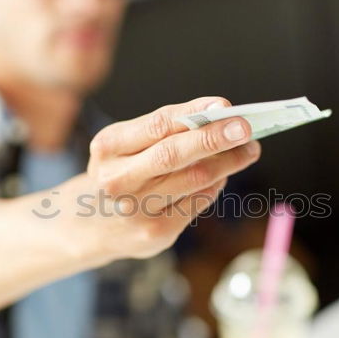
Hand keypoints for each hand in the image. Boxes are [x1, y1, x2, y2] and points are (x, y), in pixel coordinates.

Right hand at [61, 97, 260, 262]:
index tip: (223, 105)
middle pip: (174, 154)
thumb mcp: (125, 147)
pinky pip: (198, 201)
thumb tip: (219, 118)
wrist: (90, 225)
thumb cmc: (120, 174)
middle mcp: (118, 179)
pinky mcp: (156, 232)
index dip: (192, 113)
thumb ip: (163, 132)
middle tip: (246, 129)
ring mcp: (136, 209)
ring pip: (194, 179)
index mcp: (108, 147)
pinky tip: (221, 177)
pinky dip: (215, 185)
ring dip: (228, 162)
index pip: (156, 124)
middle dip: (214, 139)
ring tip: (248, 150)